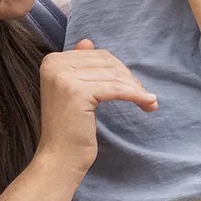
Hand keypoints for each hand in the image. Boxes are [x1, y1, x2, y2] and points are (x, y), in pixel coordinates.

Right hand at [36, 41, 155, 174]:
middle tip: (145, 96)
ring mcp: (63, 77)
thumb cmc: (70, 129)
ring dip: (136, 89)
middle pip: (106, 62)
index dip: (119, 70)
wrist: (59, 158)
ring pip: (114, 75)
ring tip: (149, 102)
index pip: (96, 55)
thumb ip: (80, 66)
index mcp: (51, 61)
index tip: (133, 87)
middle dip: (129, 78)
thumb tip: (88, 41)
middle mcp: (54, 64)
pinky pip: (116, 89)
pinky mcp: (77, 92)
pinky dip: (135, 95)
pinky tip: (148, 104)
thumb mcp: (74, 92)